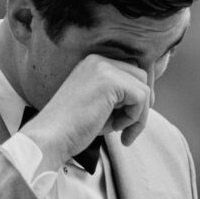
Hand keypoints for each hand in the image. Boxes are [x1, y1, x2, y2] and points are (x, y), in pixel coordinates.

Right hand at [22, 55, 150, 166]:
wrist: (50, 138)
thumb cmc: (73, 128)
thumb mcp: (100, 105)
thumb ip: (121, 97)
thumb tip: (149, 97)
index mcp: (93, 63)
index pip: (131, 73)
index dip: (135, 98)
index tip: (127, 121)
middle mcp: (98, 60)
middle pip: (141, 78)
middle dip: (139, 105)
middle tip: (126, 128)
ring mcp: (104, 68)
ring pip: (144, 88)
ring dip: (137, 114)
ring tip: (119, 130)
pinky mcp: (111, 81)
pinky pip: (142, 98)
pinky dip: (135, 118)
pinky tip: (116, 130)